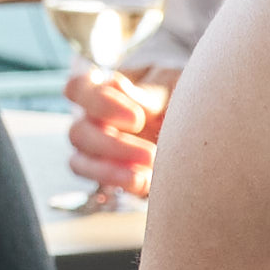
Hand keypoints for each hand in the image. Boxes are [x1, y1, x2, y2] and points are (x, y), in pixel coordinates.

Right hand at [65, 66, 174, 198]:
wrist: (193, 130)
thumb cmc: (176, 99)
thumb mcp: (169, 90)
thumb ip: (144, 92)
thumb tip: (117, 86)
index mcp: (100, 90)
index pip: (77, 88)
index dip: (99, 103)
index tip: (137, 118)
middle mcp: (89, 121)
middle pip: (78, 132)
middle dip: (113, 145)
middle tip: (150, 153)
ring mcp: (92, 151)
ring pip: (80, 163)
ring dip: (111, 171)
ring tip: (145, 175)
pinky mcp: (106, 174)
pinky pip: (100, 183)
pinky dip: (122, 182)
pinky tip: (146, 181)